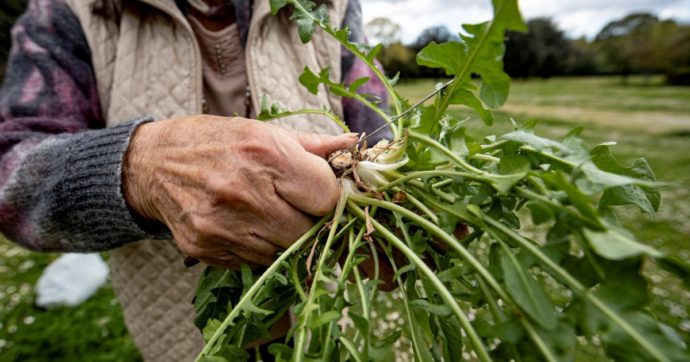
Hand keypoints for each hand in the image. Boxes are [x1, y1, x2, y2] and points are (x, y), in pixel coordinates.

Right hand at [123, 115, 356, 267]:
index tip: (324, 195)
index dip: (331, 199)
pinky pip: (254, 262)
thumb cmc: (216, 142)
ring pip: (283, 252)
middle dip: (311, 224)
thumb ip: (315, 146)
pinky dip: (258, 249)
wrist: (152, 163)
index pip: (326, 197)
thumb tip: (356, 147)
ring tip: (267, 213)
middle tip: (299, 209)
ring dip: (285, 239)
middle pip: (308, 232)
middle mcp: (243, 192)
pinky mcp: (205, 248)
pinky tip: (245, 225)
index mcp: (264, 154)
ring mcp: (221, 225)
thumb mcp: (265, 132)